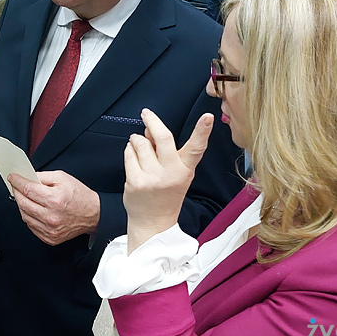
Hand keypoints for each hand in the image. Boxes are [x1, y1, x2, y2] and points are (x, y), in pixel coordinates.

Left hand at [8, 171, 98, 245]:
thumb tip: (27, 176)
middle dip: (17, 192)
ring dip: (22, 205)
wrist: (93, 214)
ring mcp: (50, 229)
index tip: (12, 177)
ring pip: (25, 216)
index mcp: (55, 200)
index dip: (17, 181)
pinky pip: (31, 226)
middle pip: (23, 203)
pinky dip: (29, 216)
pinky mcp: (50, 238)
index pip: (28, 189)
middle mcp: (51, 216)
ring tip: (25, 197)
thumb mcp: (62, 178)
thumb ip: (43, 176)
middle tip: (16, 186)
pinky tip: (33, 209)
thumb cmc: (80, 196)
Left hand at [123, 109, 212, 252]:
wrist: (153, 222)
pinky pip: (129, 154)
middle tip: (145, 113)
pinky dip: (129, 150)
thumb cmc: (166, 194)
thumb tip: (151, 128)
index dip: (202, 131)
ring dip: (137, 139)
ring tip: (139, 144)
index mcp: (185, 170)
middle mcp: (171, 173)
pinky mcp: (136, 181)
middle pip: (162, 138)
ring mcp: (152, 178)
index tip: (207, 117)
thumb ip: (167, 151)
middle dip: (152, 121)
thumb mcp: (177, 173)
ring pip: (141, 143)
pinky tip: (133, 156)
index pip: (197, 148)